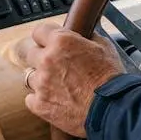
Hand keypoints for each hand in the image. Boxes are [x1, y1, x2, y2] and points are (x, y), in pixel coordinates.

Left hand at [15, 22, 125, 137]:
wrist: (111, 108)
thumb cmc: (111, 78)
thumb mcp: (104, 47)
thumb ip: (87, 37)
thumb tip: (83, 33)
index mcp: (61, 42)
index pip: (39, 31)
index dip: (45, 37)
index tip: (49, 42)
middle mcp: (46, 60)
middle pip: (29, 53)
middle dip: (41, 57)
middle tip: (54, 65)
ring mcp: (41, 83)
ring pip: (30, 76)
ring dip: (41, 79)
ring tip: (57, 86)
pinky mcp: (40, 104)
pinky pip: (30, 98)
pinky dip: (40, 99)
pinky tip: (54, 100)